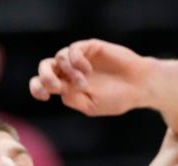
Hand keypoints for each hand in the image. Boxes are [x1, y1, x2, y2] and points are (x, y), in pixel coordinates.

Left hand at [30, 39, 152, 116]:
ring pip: (58, 58)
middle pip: (45, 67)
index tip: (45, 96)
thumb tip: (58, 90)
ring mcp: (80, 58)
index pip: (42, 84)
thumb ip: (73, 99)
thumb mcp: (91, 106)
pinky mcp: (90, 48)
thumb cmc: (117, 99)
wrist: (140, 86)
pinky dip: (76, 60)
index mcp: (67, 87)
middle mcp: (70, 71)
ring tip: (84, 83)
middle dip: (44, 77)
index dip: (37, 88)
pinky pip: (74, 49)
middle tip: (56, 87)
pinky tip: (87, 69)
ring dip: (68, 72)